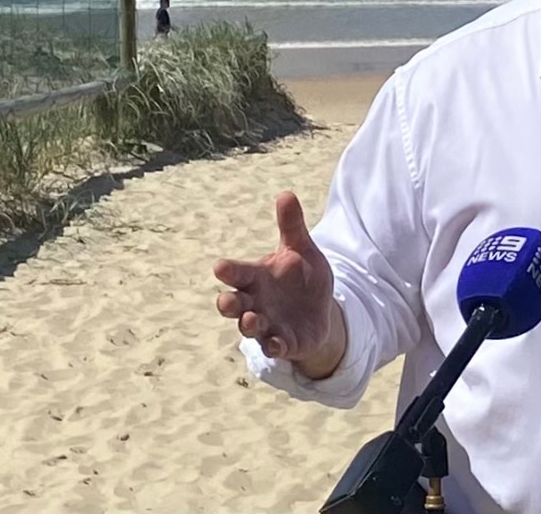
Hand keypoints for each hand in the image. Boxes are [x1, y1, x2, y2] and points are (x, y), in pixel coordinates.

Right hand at [215, 191, 346, 378]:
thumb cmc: (303, 277)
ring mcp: (267, 324)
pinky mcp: (283, 342)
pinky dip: (274, 346)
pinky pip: (274, 347)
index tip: (220, 267)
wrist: (321, 310)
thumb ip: (292, 226)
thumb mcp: (302, 250)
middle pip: (234, 304)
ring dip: (248, 325)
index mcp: (257, 278)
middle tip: (226, 301)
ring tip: (251, 319)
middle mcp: (255, 302)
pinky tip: (277, 344)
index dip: (229, 271)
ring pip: (249, 327)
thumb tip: (286, 193)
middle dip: (228, 304)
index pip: (238, 273)